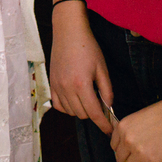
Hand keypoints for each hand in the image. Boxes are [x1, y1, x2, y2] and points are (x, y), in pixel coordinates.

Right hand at [49, 5, 115, 132]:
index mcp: (82, 84)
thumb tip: (108, 106)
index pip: (94, 113)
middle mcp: (67, 88)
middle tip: (101, 105)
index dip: (103, 125)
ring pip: (70, 112)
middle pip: (82, 115)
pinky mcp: (51, 83)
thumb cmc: (87, 46)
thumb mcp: (102, 67)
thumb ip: (106, 89)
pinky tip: (74, 99)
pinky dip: (67, 107)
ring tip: (88, 98)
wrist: (68, 32)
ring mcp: (57, 86)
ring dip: (81, 110)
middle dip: (94, 114)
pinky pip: (58, 105)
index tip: (109, 130)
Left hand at [111, 95, 161, 161]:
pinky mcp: (153, 161)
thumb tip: (126, 146)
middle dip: (128, 160)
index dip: (122, 151)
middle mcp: (128, 140)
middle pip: (121, 159)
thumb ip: (130, 131)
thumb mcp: (139, 118)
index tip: (127, 153)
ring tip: (147, 160)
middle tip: (138, 159)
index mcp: (123, 126)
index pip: (114, 146)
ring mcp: (139, 152)